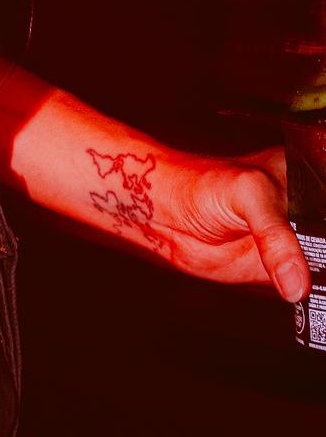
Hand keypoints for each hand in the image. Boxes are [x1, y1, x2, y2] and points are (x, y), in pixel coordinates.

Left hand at [159, 148, 308, 300]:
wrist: (165, 213)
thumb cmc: (201, 184)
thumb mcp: (247, 194)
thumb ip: (276, 235)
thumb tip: (297, 283)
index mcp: (302, 176)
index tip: (323, 242)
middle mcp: (300, 209)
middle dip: (325, 255)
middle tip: (316, 265)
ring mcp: (290, 241)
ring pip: (321, 265)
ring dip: (322, 279)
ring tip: (314, 284)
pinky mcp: (279, 270)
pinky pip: (304, 288)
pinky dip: (310, 297)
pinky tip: (308, 299)